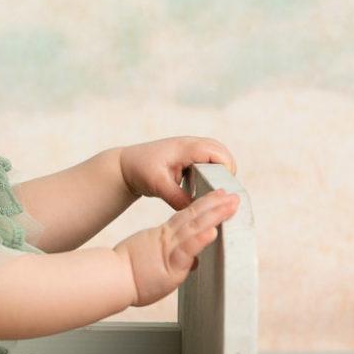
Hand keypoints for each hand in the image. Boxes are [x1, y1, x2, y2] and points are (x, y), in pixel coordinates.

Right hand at [113, 189, 240, 306]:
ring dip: (214, 216)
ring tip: (230, 206)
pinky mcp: (169, 264)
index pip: (187, 218)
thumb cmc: (127, 274)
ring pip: (194, 228)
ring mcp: (169, 250)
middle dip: (215, 205)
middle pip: (194, 217)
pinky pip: (187, 250)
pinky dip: (200, 240)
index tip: (218, 197)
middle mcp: (168, 239)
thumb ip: (174, 260)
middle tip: (233, 195)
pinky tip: (213, 231)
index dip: (204, 206)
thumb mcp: (152, 261)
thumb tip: (192, 263)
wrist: (110, 279)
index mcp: (163, 237)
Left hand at [119, 137, 237, 208]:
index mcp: (186, 147)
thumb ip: (177, 197)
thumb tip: (196, 209)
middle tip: (221, 193)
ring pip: (218, 155)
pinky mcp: (190, 155)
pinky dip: (213, 171)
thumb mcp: (158, 185)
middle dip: (227, 172)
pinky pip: (210, 159)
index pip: (218, 154)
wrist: (126, 165)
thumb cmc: (140, 171)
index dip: (226, 171)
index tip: (222, 191)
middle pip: (223, 152)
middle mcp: (191, 143)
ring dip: (220, 171)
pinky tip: (206, 188)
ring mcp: (192, 147)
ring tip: (215, 191)